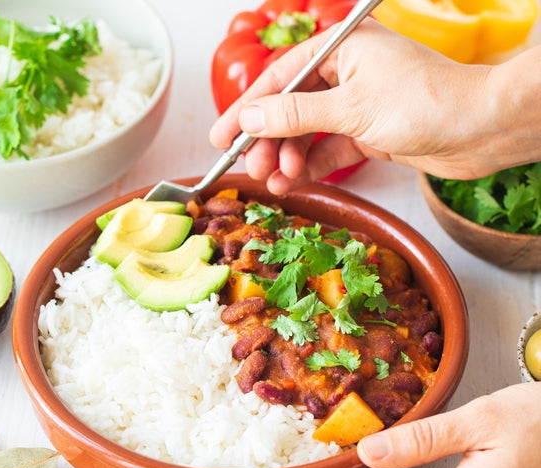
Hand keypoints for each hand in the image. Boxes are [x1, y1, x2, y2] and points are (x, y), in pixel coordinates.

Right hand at [209, 19, 539, 194]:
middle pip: (290, 108)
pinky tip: (295, 181)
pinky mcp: (367, 133)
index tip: (222, 136)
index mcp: (341, 51)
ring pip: (307, 132)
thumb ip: (297, 113)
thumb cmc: (427, 102)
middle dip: (268, 141)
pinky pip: (328, 149)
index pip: (279, 79)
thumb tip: (251, 117)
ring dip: (288, 158)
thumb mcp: (351, 107)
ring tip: (275, 181)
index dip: (248, 110)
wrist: (480, 130)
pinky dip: (311, 166)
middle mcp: (346, 75)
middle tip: (249, 166)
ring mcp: (356, 105)